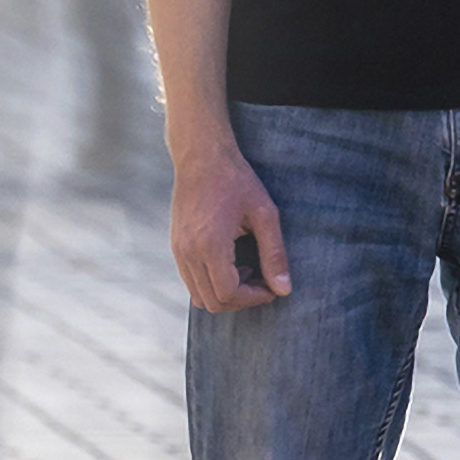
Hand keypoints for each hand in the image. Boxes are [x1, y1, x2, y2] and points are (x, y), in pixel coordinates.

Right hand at [170, 143, 292, 312]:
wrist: (201, 157)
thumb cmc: (236, 180)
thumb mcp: (264, 214)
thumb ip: (274, 254)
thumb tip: (284, 289)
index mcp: (210, 245)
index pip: (228, 294)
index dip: (254, 298)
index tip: (271, 287)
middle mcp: (188, 252)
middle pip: (212, 302)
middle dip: (241, 300)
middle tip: (262, 282)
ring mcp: (178, 251)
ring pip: (199, 296)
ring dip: (225, 294)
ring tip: (247, 271)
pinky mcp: (175, 246)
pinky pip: (191, 281)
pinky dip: (212, 283)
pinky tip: (230, 262)